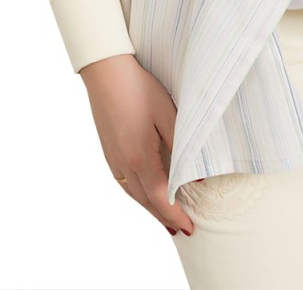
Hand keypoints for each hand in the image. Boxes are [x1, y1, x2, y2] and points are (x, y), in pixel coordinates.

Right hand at [79, 53, 195, 235]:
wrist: (106, 72)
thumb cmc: (139, 88)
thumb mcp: (168, 113)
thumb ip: (183, 145)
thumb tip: (196, 175)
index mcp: (140, 158)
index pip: (162, 199)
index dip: (176, 215)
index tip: (190, 227)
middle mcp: (124, 165)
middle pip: (146, 202)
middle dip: (164, 218)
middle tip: (181, 229)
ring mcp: (113, 160)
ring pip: (134, 195)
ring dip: (151, 209)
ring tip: (166, 217)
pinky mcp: (108, 152)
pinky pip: (125, 183)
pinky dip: (138, 195)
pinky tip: (145, 193)